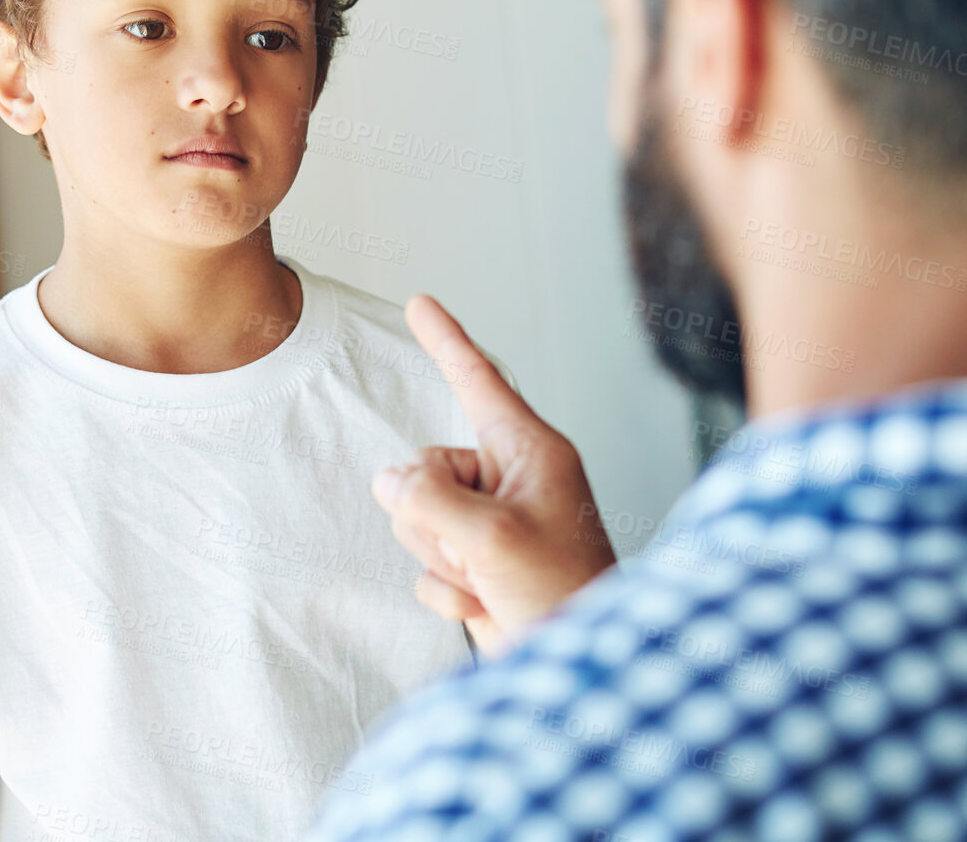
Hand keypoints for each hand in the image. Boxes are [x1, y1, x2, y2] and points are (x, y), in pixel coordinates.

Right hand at [375, 294, 616, 657]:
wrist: (577, 664)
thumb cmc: (560, 593)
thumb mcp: (489, 536)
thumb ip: (427, 498)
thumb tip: (390, 480)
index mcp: (531, 453)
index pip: (478, 381)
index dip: (446, 340)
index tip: (420, 303)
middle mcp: (511, 479)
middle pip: (426, 466)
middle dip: (433, 513)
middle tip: (477, 549)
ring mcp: (492, 523)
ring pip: (419, 515)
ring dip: (442, 555)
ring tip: (488, 577)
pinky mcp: (479, 562)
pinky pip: (428, 562)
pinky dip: (449, 588)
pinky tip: (486, 603)